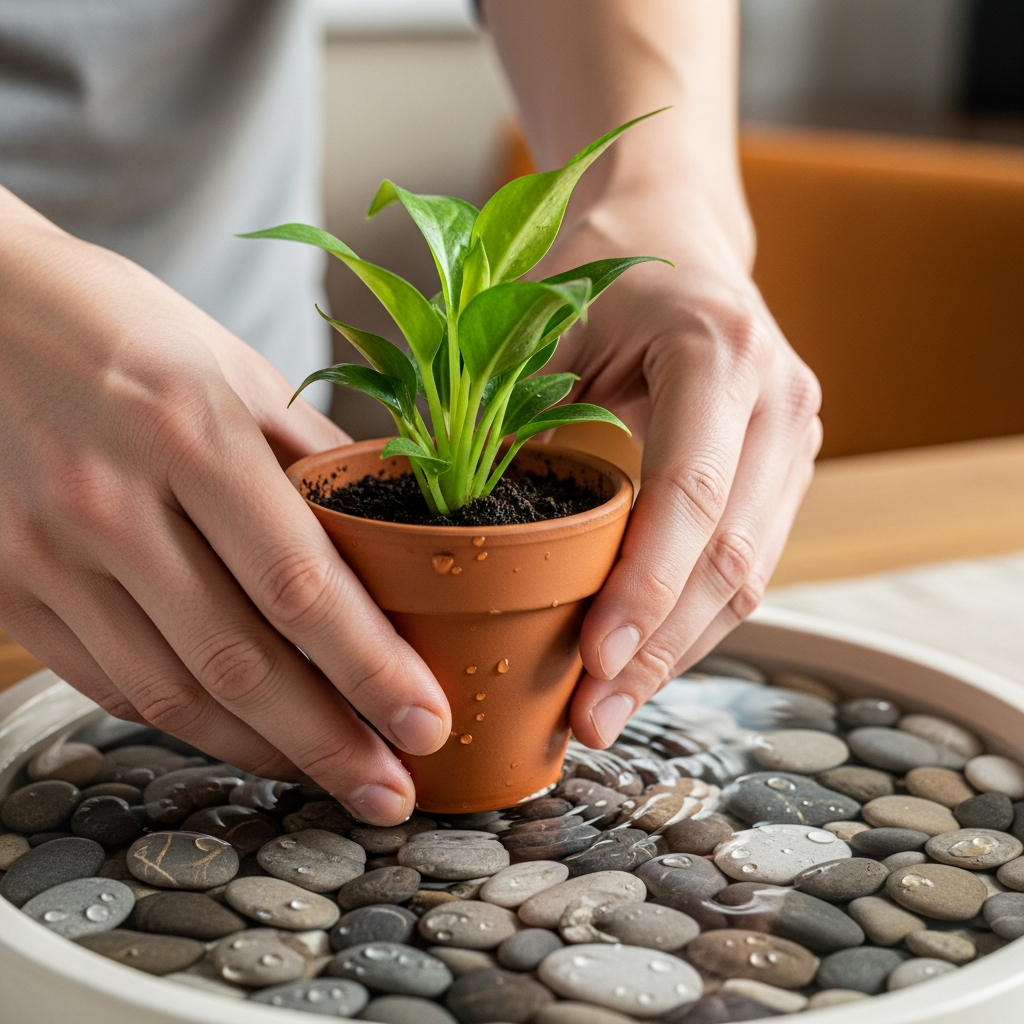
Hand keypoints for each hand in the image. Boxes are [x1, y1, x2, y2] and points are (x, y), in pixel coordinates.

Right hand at [0, 190, 450, 822]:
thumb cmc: (120, 328)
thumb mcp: (232, 366)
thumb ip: (309, 457)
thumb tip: (386, 531)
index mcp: (189, 433)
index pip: (300, 585)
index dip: (371, 670)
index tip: (426, 723)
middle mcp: (112, 503)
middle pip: (241, 662)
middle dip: (330, 743)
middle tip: (391, 792)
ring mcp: (48, 554)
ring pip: (172, 694)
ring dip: (263, 749)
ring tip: (329, 773)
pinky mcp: (9, 586)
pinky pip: (110, 683)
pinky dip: (186, 721)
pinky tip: (242, 734)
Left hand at [543, 185, 822, 747]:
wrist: (673, 230)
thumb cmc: (594, 269)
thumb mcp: (539, 323)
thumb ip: (514, 417)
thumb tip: (457, 537)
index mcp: (717, 348)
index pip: (689, 493)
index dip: (644, 588)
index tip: (594, 662)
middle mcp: (778, 396)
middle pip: (731, 554)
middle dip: (660, 649)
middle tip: (593, 718)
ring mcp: (793, 436)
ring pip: (748, 574)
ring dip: (678, 652)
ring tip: (609, 709)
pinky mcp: (782, 470)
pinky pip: (745, 563)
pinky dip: (691, 620)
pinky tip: (640, 661)